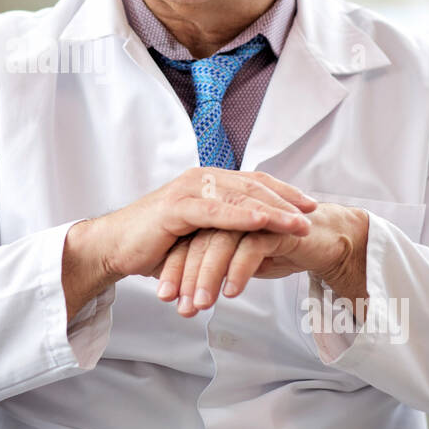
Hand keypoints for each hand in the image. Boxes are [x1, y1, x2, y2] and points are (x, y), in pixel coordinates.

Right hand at [61, 169, 316, 319]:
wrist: (114, 248)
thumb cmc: (155, 244)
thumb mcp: (198, 235)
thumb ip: (223, 229)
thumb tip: (256, 241)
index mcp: (207, 183)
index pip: (253, 182)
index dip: (283, 191)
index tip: (310, 205)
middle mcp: (200, 179)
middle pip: (252, 185)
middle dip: (286, 200)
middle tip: (314, 213)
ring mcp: (187, 191)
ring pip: (238, 196)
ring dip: (272, 209)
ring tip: (298, 222)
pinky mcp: (175, 208)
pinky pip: (214, 210)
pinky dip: (240, 215)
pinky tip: (262, 221)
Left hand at [154, 203, 368, 317]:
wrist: (323, 240)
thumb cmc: (276, 249)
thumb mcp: (238, 260)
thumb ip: (215, 267)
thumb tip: (187, 292)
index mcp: (218, 213)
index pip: (187, 240)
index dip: (175, 268)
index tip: (165, 297)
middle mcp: (232, 210)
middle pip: (199, 241)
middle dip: (186, 276)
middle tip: (180, 307)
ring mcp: (252, 217)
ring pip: (220, 244)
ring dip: (208, 276)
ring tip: (200, 305)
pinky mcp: (275, 227)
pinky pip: (251, 248)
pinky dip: (238, 271)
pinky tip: (231, 292)